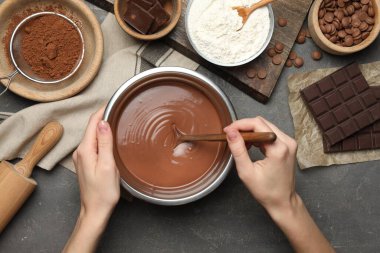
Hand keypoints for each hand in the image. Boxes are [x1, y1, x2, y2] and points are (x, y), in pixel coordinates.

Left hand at [73, 107, 119, 219]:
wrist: (95, 210)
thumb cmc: (103, 192)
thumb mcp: (107, 166)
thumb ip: (104, 143)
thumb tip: (103, 122)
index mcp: (85, 150)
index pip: (93, 123)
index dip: (103, 110)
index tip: (114, 102)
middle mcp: (80, 151)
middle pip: (92, 127)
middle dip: (104, 116)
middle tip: (119, 108)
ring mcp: (82, 157)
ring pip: (93, 135)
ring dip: (103, 126)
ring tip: (117, 118)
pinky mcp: (86, 162)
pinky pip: (93, 143)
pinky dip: (102, 136)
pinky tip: (110, 137)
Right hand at [224, 117, 334, 252]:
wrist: (282, 201)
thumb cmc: (266, 191)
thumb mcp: (246, 172)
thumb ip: (238, 149)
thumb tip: (230, 132)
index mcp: (279, 148)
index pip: (257, 124)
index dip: (239, 125)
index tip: (227, 131)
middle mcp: (287, 142)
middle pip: (262, 123)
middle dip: (244, 127)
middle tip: (230, 136)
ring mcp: (289, 143)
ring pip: (265, 126)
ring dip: (251, 131)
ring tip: (240, 143)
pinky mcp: (288, 145)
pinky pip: (270, 133)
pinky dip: (258, 136)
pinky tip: (250, 145)